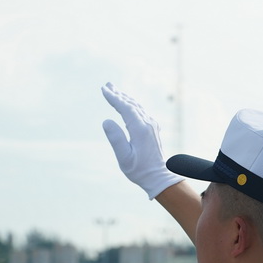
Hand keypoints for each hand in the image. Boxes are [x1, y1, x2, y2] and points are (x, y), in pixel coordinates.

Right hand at [101, 83, 183, 199]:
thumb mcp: (124, 157)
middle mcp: (148, 125)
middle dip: (118, 94)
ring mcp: (152, 126)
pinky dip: (131, 105)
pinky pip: (141, 112)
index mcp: (140, 129)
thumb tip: (106, 121)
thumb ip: (116, 139)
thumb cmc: (140, 170)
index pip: (125, 107)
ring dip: (125, 98)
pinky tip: (127, 104)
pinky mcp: (152, 130)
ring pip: (137, 107)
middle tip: (107, 85)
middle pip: (131, 104)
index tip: (103, 89)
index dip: (114, 97)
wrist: (159, 177)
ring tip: (114, 90)